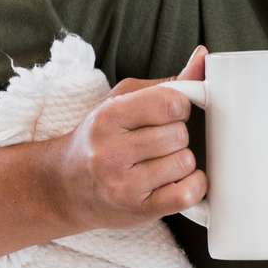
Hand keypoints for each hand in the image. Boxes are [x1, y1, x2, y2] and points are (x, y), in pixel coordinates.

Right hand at [50, 46, 207, 231]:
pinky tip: (179, 180)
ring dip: (181, 161)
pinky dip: (193, 185)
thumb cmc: (99, 138)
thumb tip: (203, 57)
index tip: (170, 113)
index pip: (170, 103)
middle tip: (160, 141)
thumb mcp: (123, 101)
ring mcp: (123, 185)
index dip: (180, 107)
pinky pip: (187, 194)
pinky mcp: (138, 211)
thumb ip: (167, 83)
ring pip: (185, 163)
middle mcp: (111, 152)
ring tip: (161, 162)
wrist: (64, 186)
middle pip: (179, 135)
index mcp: (108, 117)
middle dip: (178, 136)